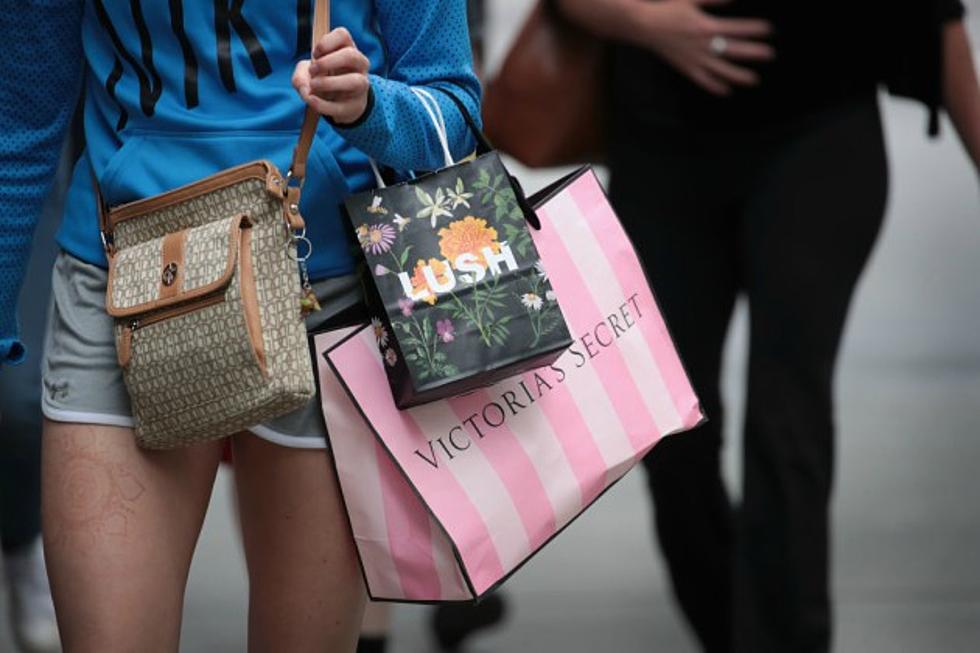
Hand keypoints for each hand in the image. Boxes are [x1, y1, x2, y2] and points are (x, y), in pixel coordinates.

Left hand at [292, 27, 371, 123]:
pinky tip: (311, 100)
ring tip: (314, 86)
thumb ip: (300, 74)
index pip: (342, 35)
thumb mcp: (307, 72)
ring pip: (355, 81)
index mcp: (347, 49)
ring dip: (329, 83)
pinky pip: (342, 106)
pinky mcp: (355, 106)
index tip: (315, 54)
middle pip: (351, 55)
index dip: (326, 42)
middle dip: (327, 63)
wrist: (338, 102)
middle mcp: (359, 65)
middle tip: (313, 70)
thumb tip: (305, 88)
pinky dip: (323, 104)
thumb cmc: (323, 79)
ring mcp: (361, 86)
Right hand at [629, 0, 773, 95]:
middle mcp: (703, 45)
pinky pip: (703, 81)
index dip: (755, 29)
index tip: (770, 30)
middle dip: (754, 53)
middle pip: (734, 50)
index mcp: (707, 26)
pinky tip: (727, 91)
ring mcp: (695, 59)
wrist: (645, 26)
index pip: (737, 28)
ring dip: (739, 76)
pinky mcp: (686, 68)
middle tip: (771, 55)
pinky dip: (715, 87)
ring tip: (755, 79)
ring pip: (721, 70)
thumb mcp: (692, 0)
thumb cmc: (669, 10)